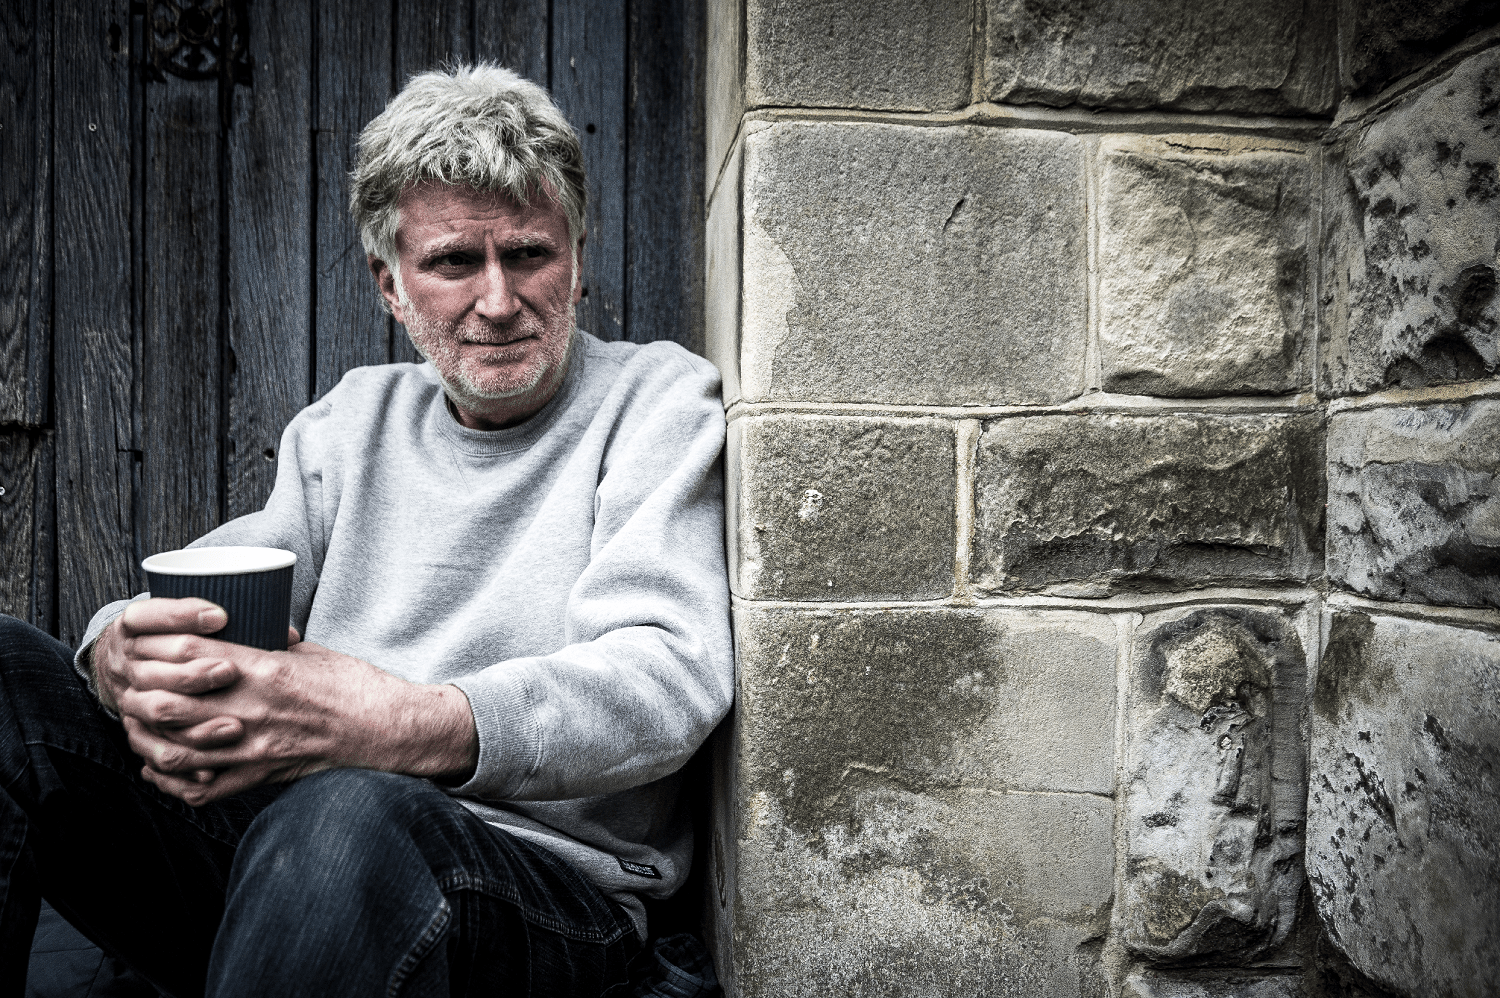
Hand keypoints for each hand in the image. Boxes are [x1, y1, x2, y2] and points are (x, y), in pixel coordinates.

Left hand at [97, 600, 477, 805]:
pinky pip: (203, 787)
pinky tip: (159, 767)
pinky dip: (172, 780)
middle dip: (143, 693)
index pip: (193, 654)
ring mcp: (255, 747)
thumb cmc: (353, 685)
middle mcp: (254, 710)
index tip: (144, 639)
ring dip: (149, 738)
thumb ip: (271, 645)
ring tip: (136, 725)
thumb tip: (249, 627)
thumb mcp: (310, 652)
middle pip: (173, 701)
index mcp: (266, 670)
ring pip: (178, 748)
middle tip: (132, 684)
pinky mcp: (261, 773)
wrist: (384, 728)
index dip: (159, 644)